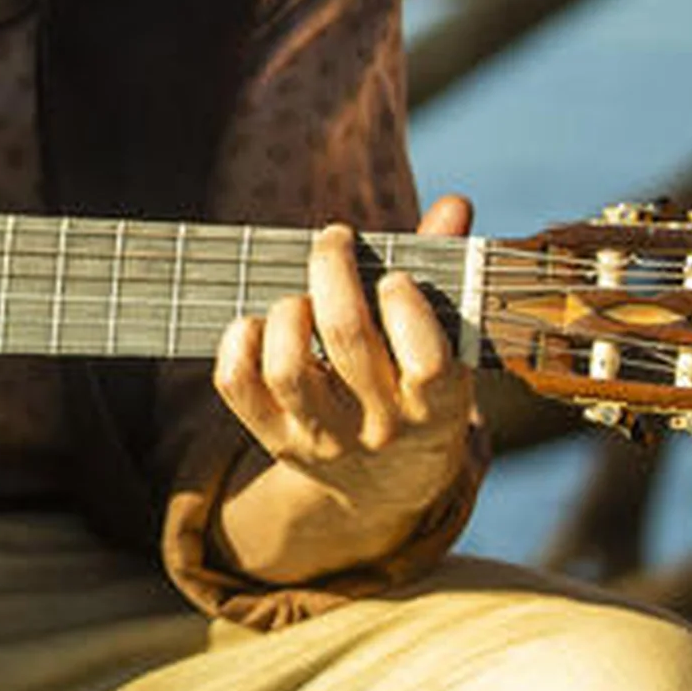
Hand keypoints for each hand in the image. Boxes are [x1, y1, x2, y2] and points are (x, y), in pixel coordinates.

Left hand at [210, 193, 482, 576]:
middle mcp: (382, 427)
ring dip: (287, 312)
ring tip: (300, 297)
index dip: (406, 306)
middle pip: (346, 339)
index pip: (428, 359)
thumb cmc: (417, 389)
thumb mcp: (447, 348)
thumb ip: (446, 276)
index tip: (393, 277)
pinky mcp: (276, 440)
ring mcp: (324, 437)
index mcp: (439, 406)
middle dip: (333, 272)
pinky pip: (237, 385)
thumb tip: (455, 204)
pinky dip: (237, 342)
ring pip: (287, 367)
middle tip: (333, 240)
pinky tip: (257, 323)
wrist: (389, 486)